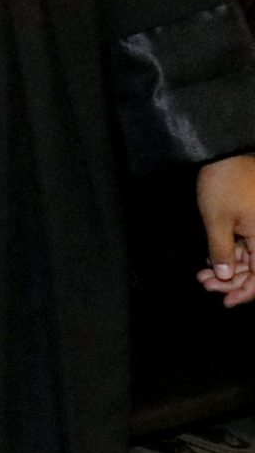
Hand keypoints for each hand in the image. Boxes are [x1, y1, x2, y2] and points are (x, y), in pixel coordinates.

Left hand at [196, 155, 254, 307]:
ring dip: (230, 267)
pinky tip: (213, 259)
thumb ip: (222, 251)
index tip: (226, 302)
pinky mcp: (254, 219)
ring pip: (252, 257)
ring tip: (203, 274)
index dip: (246, 292)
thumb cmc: (223, 181)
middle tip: (205, 283)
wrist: (226, 150)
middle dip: (232, 280)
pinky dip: (232, 252)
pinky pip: (249, 243)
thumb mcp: (216, 220)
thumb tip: (226, 276)